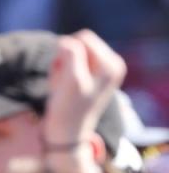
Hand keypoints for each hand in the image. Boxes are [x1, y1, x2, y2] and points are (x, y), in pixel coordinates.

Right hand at [43, 29, 125, 150]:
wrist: (66, 133)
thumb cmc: (67, 109)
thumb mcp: (71, 80)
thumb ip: (71, 54)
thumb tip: (66, 40)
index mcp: (112, 64)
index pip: (83, 38)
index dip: (66, 53)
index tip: (62, 74)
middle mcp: (112, 64)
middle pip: (79, 44)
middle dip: (64, 59)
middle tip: (60, 82)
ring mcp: (103, 70)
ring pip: (73, 53)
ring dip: (61, 67)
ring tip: (61, 87)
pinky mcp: (93, 76)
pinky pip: (72, 62)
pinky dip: (62, 73)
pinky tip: (62, 88)